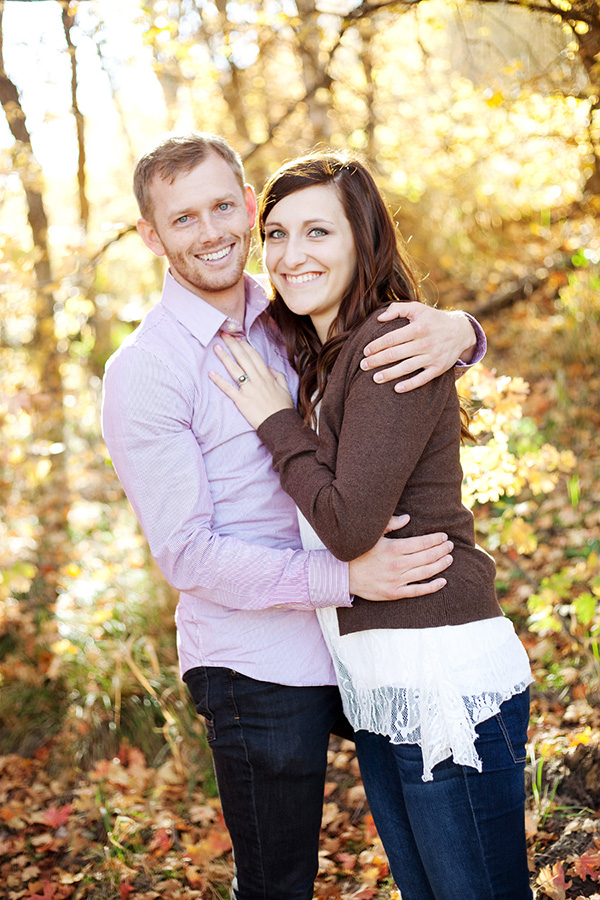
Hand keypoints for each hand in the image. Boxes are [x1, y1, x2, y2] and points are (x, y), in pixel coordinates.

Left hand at [209, 334, 293, 428]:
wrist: (280, 425)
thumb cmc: (283, 409)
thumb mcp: (285, 389)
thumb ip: (278, 376)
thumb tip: (270, 368)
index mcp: (267, 376)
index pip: (254, 356)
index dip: (245, 346)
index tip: (238, 338)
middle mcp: (257, 380)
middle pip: (243, 358)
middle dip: (233, 345)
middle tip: (224, 335)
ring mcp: (248, 390)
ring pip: (235, 370)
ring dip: (225, 357)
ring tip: (216, 348)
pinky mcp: (241, 401)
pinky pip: (228, 389)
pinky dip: (219, 381)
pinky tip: (211, 373)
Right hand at [348, 515, 452, 599]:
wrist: (343, 575)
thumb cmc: (359, 552)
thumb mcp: (372, 535)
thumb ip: (390, 524)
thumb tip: (408, 518)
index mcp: (393, 549)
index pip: (421, 543)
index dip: (435, 539)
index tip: (444, 536)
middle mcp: (397, 565)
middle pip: (427, 557)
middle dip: (441, 550)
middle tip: (450, 545)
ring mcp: (397, 580)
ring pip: (426, 572)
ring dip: (440, 565)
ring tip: (449, 558)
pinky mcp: (394, 593)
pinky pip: (417, 591)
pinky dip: (432, 586)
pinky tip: (443, 581)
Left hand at [360, 302, 476, 392]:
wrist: (460, 332)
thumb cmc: (432, 319)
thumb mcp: (418, 308)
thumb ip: (397, 309)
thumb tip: (379, 318)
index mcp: (418, 328)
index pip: (392, 338)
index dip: (377, 345)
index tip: (365, 351)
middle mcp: (425, 343)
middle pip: (395, 354)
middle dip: (377, 360)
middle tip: (363, 365)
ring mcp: (432, 357)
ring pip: (406, 368)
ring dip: (389, 374)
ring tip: (374, 378)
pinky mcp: (438, 368)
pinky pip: (422, 379)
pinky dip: (410, 385)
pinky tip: (396, 389)